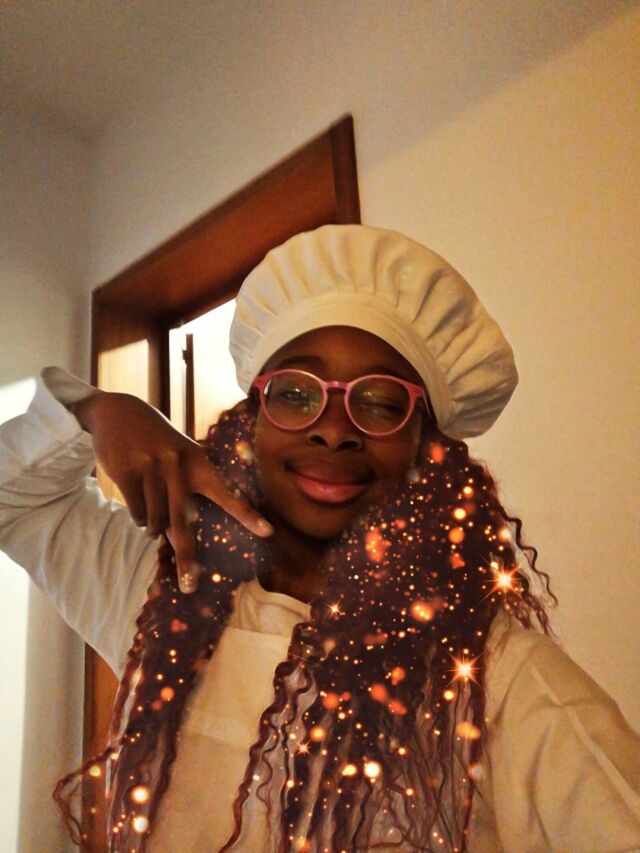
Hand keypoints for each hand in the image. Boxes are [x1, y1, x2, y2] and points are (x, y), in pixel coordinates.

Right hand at [70, 391, 271, 591]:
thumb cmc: (157, 442)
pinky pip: (136, 512)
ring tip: (152, 519)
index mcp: (198, 461)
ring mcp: (151, 467)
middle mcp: (177, 465)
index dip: (247, 514)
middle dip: (187, 557)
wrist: (118, 412)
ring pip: (155, 521)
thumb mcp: (180, 453)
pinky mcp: (126, 472)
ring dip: (153, 529)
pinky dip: (138, 516)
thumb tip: (183, 534)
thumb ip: (189, 487)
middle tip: (190, 585)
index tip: (268, 532)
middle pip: (182, 523)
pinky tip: (137, 500)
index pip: (226, 493)